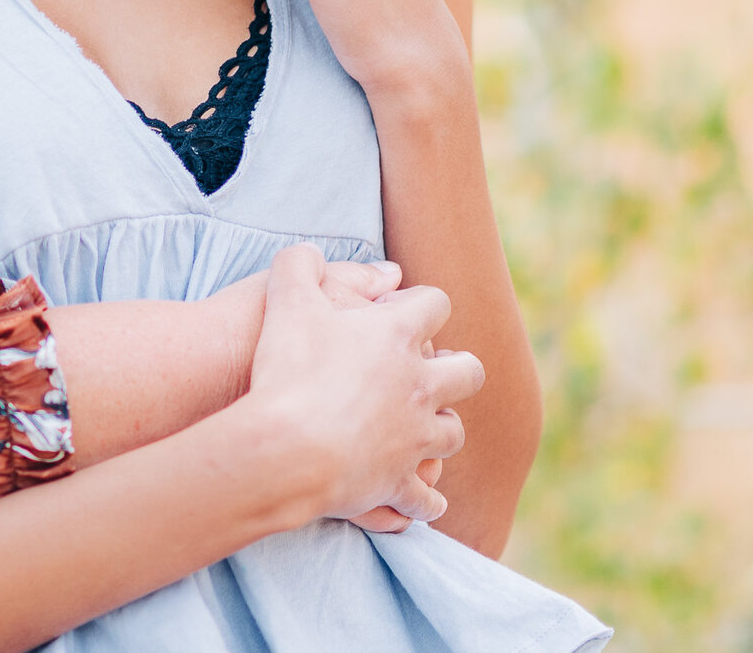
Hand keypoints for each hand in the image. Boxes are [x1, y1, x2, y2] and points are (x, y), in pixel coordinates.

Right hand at [242, 244, 479, 527]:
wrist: (287, 446)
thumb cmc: (287, 368)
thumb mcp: (284, 298)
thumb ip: (299, 264)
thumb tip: (310, 251)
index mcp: (397, 335)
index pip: (435, 304)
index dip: (423, 302)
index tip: (402, 308)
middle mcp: (421, 385)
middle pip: (468, 371)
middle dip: (458, 367)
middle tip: (434, 368)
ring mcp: (416, 437)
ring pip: (453, 433)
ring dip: (442, 428)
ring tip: (423, 426)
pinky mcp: (400, 482)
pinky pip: (426, 498)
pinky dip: (424, 500)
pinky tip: (416, 497)